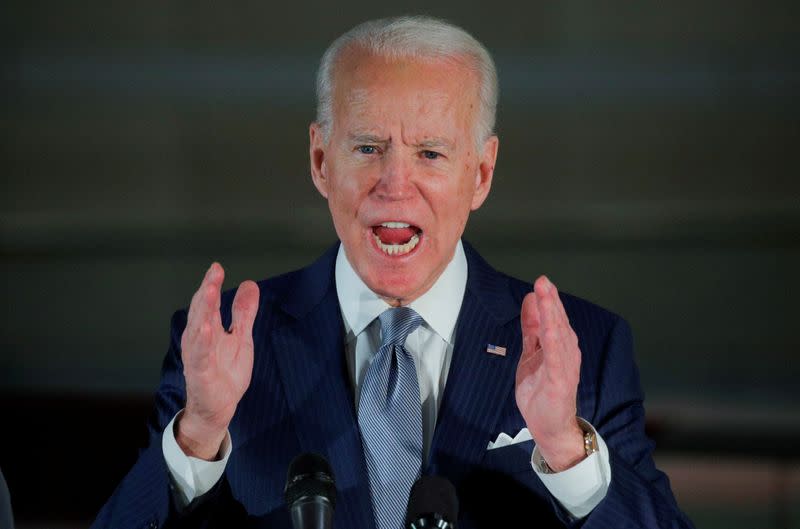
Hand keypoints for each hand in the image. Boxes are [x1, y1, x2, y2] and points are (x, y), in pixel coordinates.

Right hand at [176, 263, 259, 459]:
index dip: (212, 284)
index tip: (217, 267)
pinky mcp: (201, 373)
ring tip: (209, 291)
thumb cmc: (225, 372)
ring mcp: (198, 355)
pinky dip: (203, 342)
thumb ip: (244, 313)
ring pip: (198, 328)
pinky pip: (200, 356)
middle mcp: (199, 339)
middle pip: (202, 310)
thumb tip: (249, 284)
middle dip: (207, 290)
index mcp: (208, 328)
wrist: (218, 407)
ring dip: (203, 309)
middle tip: (215, 272)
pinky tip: (207, 328)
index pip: (209, 302)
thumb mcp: (241, 338)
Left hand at [515, 275, 584, 471]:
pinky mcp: (560, 381)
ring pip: (559, 336)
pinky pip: (556, 359)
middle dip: (550, 301)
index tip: (542, 281)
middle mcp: (566, 353)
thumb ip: (531, 328)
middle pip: (558, 322)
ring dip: (552, 315)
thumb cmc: (542, 391)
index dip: (548, 299)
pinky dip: (554, 342)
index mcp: (559, 346)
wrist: (549, 427)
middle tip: (543, 281)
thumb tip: (530, 299)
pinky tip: (550, 328)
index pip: (554, 318)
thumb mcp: (531, 353)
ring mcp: (564, 367)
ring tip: (546, 296)